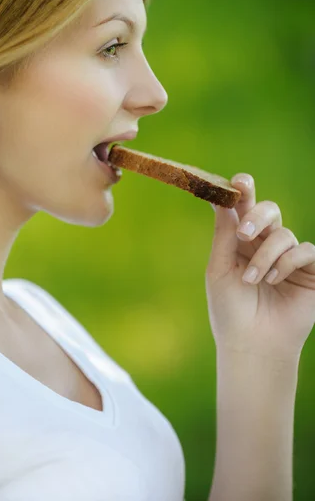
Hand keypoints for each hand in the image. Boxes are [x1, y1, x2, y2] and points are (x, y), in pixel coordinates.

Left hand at [205, 173, 314, 360]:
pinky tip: (274, 280)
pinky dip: (287, 263)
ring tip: (253, 280)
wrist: (251, 343)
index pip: (243, 207)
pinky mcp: (309, 271)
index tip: (240, 183)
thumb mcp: (220, 269)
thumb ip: (224, 234)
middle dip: (257, 216)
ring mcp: (288, 256)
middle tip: (244, 234)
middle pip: (269, 210)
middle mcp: (265, 243)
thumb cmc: (230, 309)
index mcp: (241, 240)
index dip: (243, 190)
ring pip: (284, 234)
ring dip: (266, 256)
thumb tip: (224, 200)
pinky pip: (305, 250)